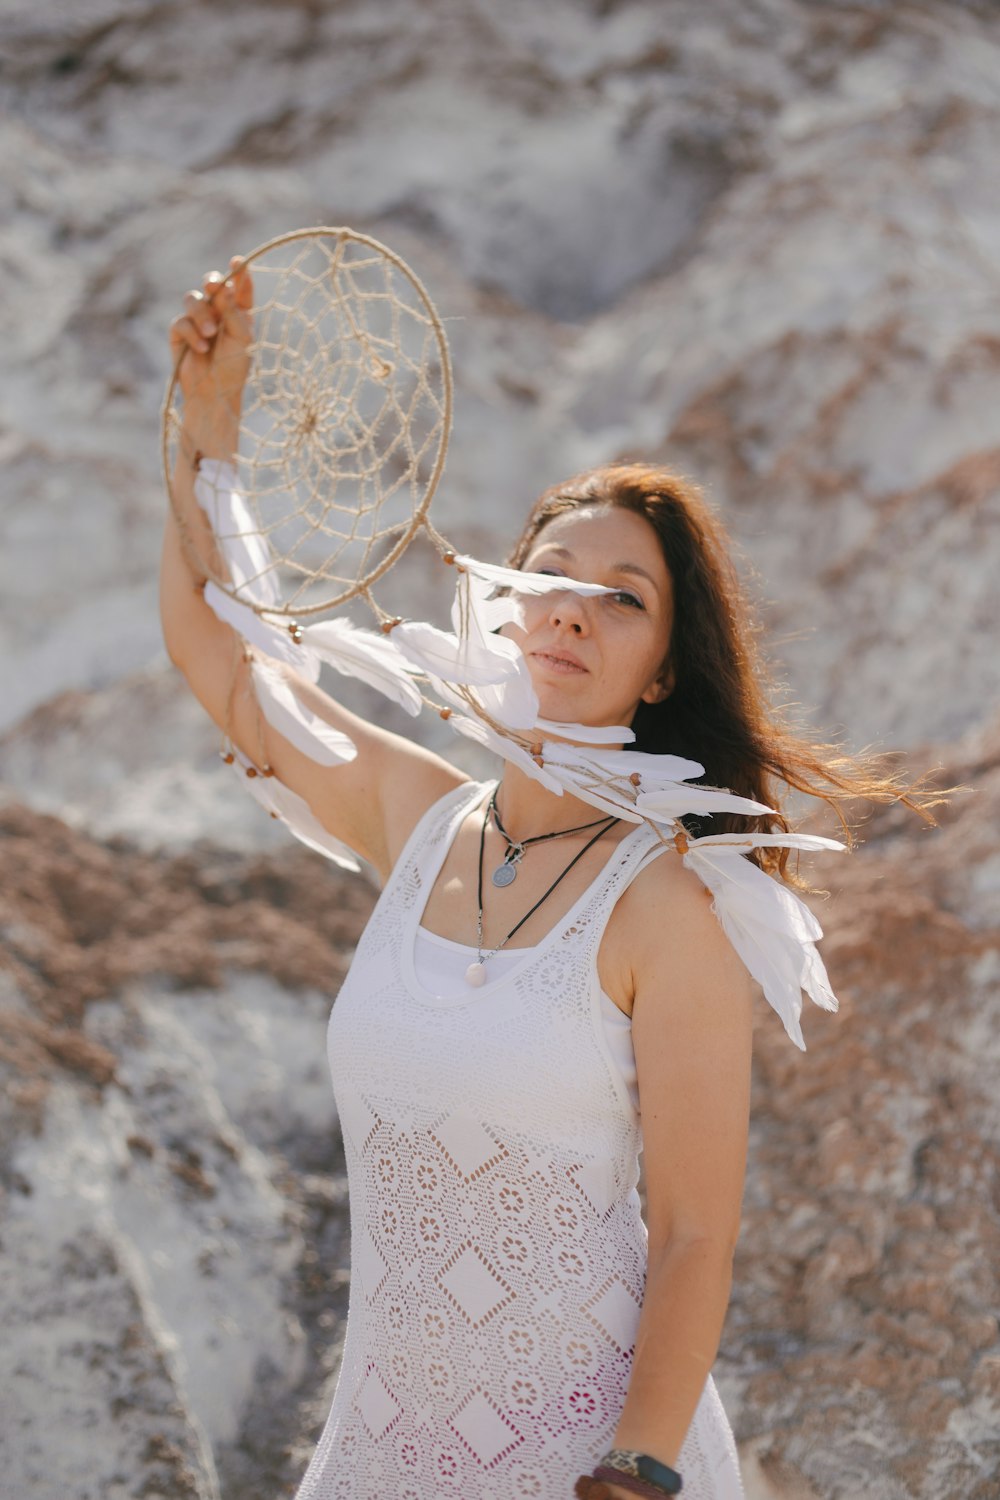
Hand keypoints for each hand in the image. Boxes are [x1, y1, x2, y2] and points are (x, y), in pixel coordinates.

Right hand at [169, 256, 252, 457]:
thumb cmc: (234, 368)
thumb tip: (223, 285)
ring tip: (210, 335)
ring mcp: (198, 322)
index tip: (237, 260)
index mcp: (239, 314)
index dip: (239, 272)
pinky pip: (181, 322)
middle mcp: (219, 314)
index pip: (240, 287)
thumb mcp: (240, 337)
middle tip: (212, 286)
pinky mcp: (180, 334)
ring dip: (201, 314)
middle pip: (212, 285)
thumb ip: (232, 310)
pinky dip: (191, 333)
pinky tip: (201, 348)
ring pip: (193, 300)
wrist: (213, 394)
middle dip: (212, 282)